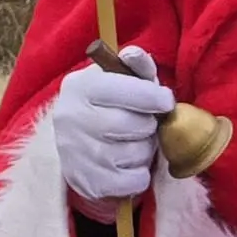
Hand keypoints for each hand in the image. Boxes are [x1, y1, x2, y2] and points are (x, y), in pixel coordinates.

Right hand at [53, 46, 174, 208]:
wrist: (80, 148)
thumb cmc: (110, 108)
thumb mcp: (121, 81)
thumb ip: (135, 67)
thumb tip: (135, 54)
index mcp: (79, 87)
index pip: (123, 90)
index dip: (152, 96)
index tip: (165, 101)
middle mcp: (71, 118)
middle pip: (135, 125)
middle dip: (148, 126)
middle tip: (143, 125)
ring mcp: (76, 153)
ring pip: (137, 153)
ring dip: (145, 150)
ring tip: (131, 144)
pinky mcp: (88, 183)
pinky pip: (135, 180)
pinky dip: (141, 175)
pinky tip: (128, 165)